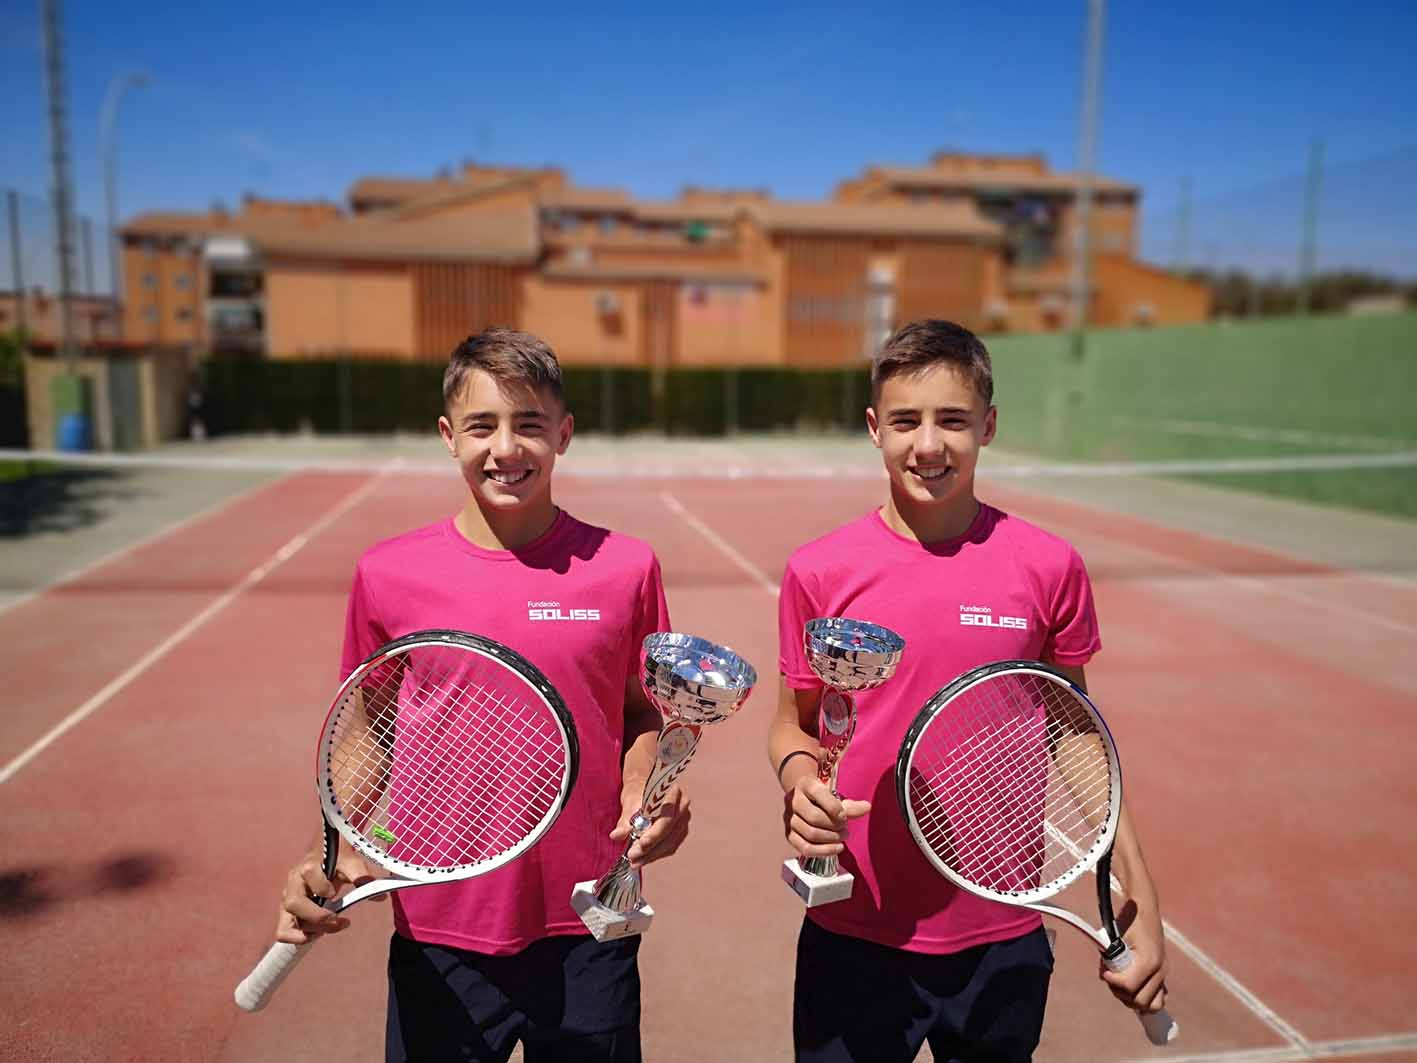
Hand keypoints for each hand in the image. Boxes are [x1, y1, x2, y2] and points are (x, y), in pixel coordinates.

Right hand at [274, 838, 382, 944]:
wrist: (325, 854)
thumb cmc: (338, 860)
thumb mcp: (352, 863)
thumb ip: (363, 877)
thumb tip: (381, 897)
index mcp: (307, 868)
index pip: (310, 880)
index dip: (324, 889)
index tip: (336, 893)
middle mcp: (292, 884)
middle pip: (294, 906)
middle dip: (318, 918)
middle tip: (339, 920)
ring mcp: (287, 899)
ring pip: (288, 924)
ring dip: (313, 931)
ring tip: (333, 925)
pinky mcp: (287, 913)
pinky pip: (284, 933)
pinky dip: (300, 937)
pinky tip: (318, 933)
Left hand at [611, 784, 690, 869]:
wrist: (644, 788)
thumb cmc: (638, 793)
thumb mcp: (629, 803)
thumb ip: (625, 820)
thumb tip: (616, 835)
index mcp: (672, 793)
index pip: (667, 817)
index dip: (654, 834)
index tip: (640, 845)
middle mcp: (682, 806)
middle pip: (669, 832)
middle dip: (650, 848)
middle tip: (633, 856)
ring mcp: (683, 819)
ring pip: (670, 843)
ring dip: (652, 854)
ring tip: (635, 861)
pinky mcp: (680, 831)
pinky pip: (670, 847)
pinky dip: (656, 854)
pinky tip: (643, 859)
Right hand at [782, 773, 870, 858]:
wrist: (804, 798)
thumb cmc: (822, 797)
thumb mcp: (835, 796)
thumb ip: (851, 805)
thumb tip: (867, 807)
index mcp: (806, 785)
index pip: (818, 794)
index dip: (834, 807)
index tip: (845, 817)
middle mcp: (794, 800)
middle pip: (814, 818)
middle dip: (834, 826)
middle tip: (845, 828)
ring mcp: (789, 819)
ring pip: (810, 834)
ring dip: (831, 839)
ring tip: (842, 837)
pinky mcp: (789, 835)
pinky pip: (805, 848)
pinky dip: (823, 851)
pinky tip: (836, 848)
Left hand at [1100, 898, 1169, 1014]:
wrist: (1144, 909)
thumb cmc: (1128, 921)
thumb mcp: (1114, 937)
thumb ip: (1109, 958)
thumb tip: (1104, 976)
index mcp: (1149, 961)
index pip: (1129, 987)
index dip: (1113, 982)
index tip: (1105, 972)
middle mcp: (1160, 970)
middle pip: (1141, 1002)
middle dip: (1122, 994)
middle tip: (1111, 979)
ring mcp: (1163, 973)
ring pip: (1152, 1005)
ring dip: (1133, 999)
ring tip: (1120, 985)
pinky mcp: (1162, 974)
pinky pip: (1157, 997)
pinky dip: (1143, 997)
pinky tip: (1131, 987)